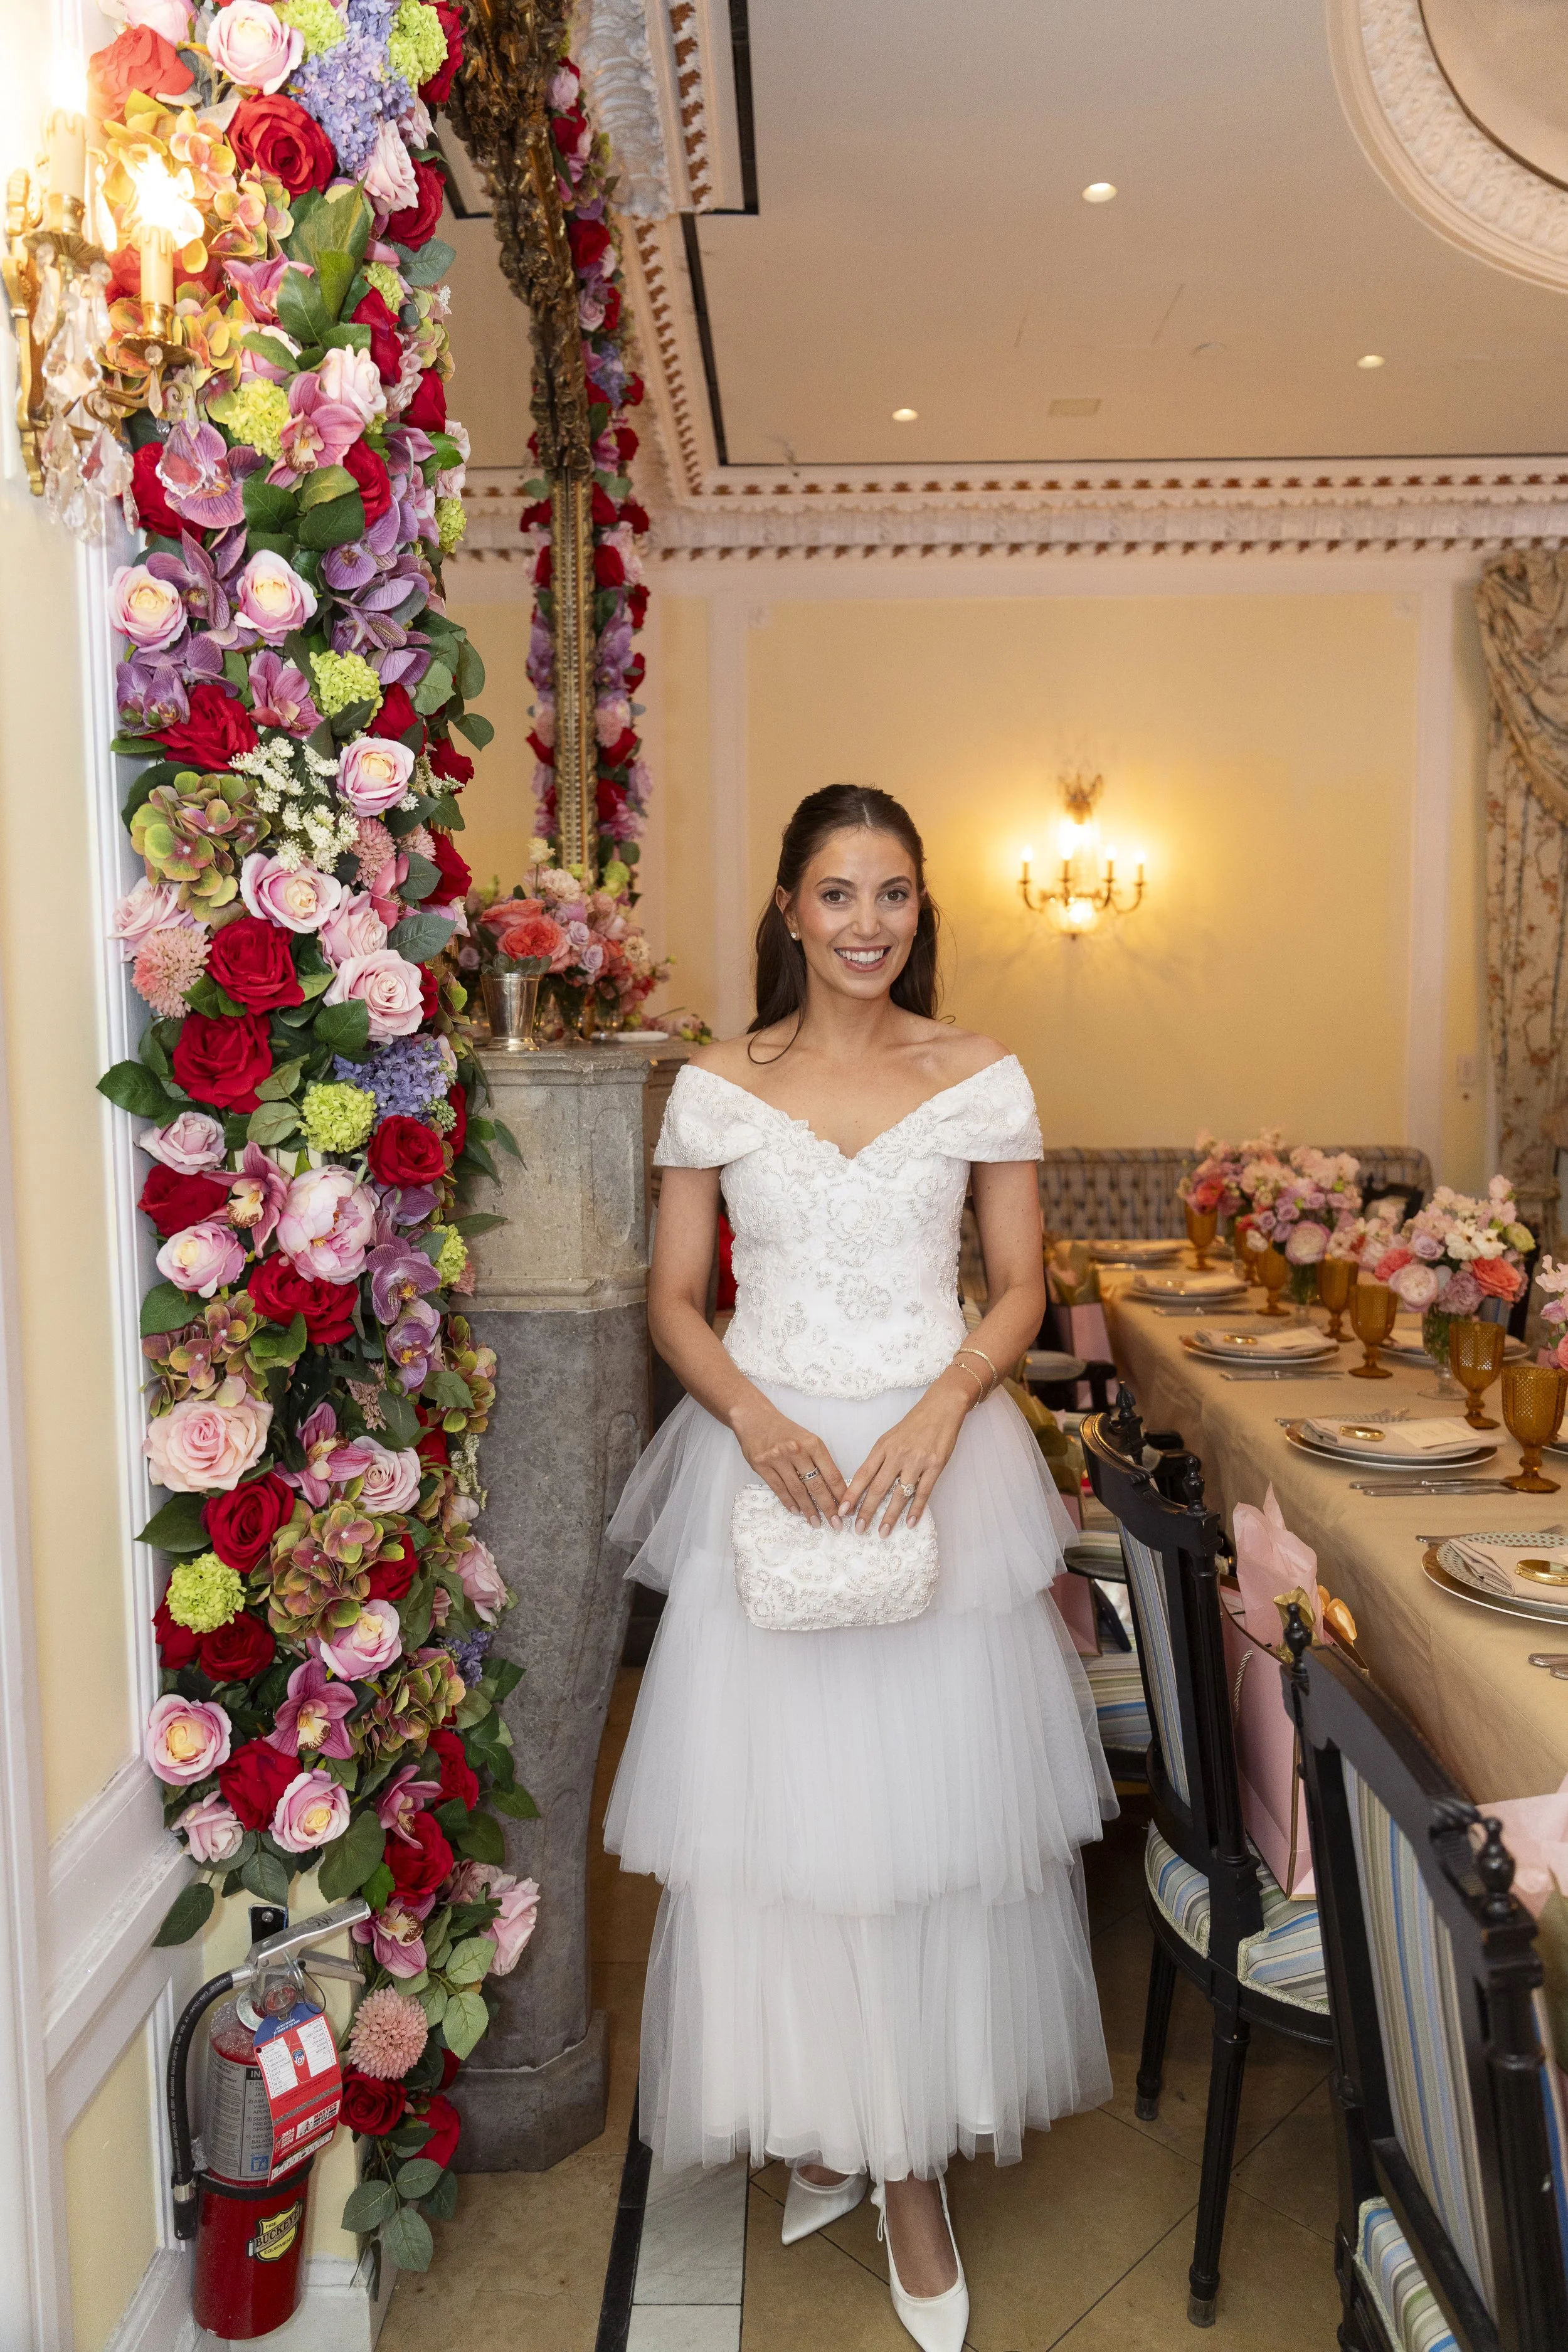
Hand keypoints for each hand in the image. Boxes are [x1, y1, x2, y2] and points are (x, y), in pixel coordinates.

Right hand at [730, 1397, 847, 1524]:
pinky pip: (779, 1489)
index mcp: (813, 1443)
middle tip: (836, 1524)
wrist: (754, 1417)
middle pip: (816, 1485)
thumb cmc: (784, 1430)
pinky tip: (797, 1512)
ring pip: (798, 1490)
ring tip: (816, 1523)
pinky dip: (789, 1502)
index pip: (831, 1474)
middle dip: (828, 1508)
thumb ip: (819, 1460)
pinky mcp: (762, 1465)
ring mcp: (778, 1458)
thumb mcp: (807, 1438)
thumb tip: (833, 1488)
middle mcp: (796, 1450)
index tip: (847, 1509)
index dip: (840, 1494)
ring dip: (808, 1510)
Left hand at [842, 1373, 971, 1533]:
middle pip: (878, 1487)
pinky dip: (916, 1509)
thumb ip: (879, 1458)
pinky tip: (909, 1523)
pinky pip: (923, 1492)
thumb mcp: (890, 1437)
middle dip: (866, 1511)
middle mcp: (897, 1455)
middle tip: (858, 1530)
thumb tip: (864, 1483)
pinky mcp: (935, 1465)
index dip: (851, 1494)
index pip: (862, 1474)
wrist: (941, 1408)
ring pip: (899, 1493)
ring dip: (890, 1516)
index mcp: (883, 1447)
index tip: (841, 1511)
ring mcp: (917, 1461)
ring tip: (882, 1532)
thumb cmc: (914, 1424)